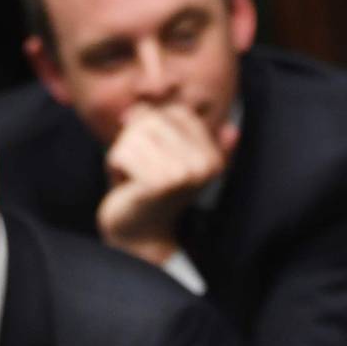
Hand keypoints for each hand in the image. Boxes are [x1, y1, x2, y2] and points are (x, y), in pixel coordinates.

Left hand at [96, 104, 237, 266]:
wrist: (139, 232)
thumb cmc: (152, 189)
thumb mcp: (173, 157)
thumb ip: (191, 136)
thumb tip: (232, 128)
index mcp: (213, 157)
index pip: (175, 113)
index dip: (152, 127)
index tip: (154, 155)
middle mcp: (204, 165)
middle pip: (152, 120)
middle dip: (134, 140)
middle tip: (140, 168)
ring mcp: (184, 174)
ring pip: (134, 134)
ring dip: (123, 153)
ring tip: (133, 176)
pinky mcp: (160, 183)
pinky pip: (122, 152)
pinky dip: (114, 165)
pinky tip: (125, 184)